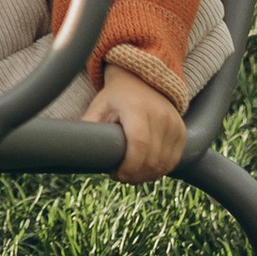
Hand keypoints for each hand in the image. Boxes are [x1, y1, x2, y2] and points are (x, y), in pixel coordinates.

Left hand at [76, 63, 185, 182]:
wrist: (142, 79)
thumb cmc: (115, 96)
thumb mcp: (98, 106)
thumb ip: (89, 126)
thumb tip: (75, 149)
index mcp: (137, 108)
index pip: (139, 144)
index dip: (129, 167)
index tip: (116, 175)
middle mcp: (160, 115)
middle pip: (152, 159)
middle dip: (135, 175)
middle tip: (120, 176)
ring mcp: (174, 123)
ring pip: (164, 164)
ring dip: (147, 176)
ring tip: (132, 173)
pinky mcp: (182, 131)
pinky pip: (174, 160)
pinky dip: (160, 170)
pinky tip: (146, 169)